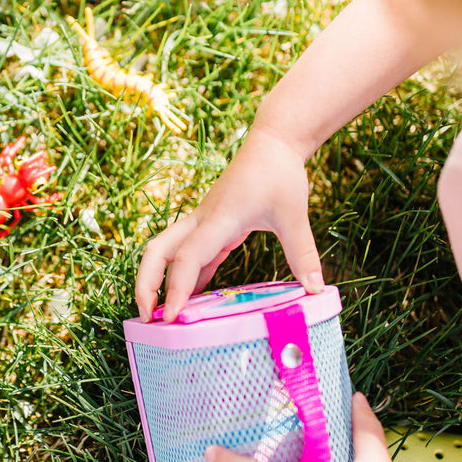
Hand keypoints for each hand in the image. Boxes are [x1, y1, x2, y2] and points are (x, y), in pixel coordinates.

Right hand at [135, 125, 324, 321]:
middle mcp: (201, 222)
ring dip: (156, 281)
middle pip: (156, 252)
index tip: (172, 317)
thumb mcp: (294, 214)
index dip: (176, 289)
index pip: (187, 258)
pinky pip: (189, 256)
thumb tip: (316, 288)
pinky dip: (184, 278)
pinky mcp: (211, 228)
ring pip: (165, 252)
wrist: (272, 144)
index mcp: (218, 219)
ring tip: (160, 315)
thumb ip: (302, 253)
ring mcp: (203, 224)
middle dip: (146, 284)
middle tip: (146, 317)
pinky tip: (190, 301)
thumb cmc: (279, 173)